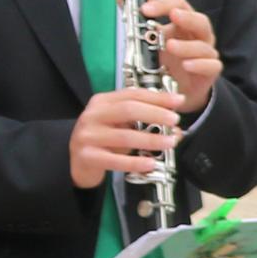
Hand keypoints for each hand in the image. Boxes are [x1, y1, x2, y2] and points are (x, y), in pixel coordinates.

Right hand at [69, 87, 186, 188]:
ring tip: (170, 142)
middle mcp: (93, 115)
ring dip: (151, 140)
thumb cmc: (104, 140)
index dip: (158, 97)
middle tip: (175, 120)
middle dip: (156, 114)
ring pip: (125, 136)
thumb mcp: (122, 125)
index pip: (133, 95)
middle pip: (128, 110)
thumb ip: (145, 121)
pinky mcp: (87, 156)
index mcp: (102, 101)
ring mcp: (87, 136)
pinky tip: (151, 163)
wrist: (77, 162)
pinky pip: (115, 160)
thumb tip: (176, 128)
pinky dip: (135, 162)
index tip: (179, 101)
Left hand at [144, 0, 222, 112]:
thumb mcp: (151, 41)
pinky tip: (186, 65)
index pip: (180, 6)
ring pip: (203, 46)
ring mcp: (206, 54)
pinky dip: (199, 64)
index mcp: (184, 25)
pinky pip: (211, 65)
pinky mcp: (210, 71)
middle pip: (200, 21)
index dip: (164, 4)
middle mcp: (198, 36)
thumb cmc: (167, 62)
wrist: (177, 90)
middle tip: (173, 16)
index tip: (146, 9)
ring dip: (187, 45)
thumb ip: (140, 23)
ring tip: (170, 46)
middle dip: (187, 17)